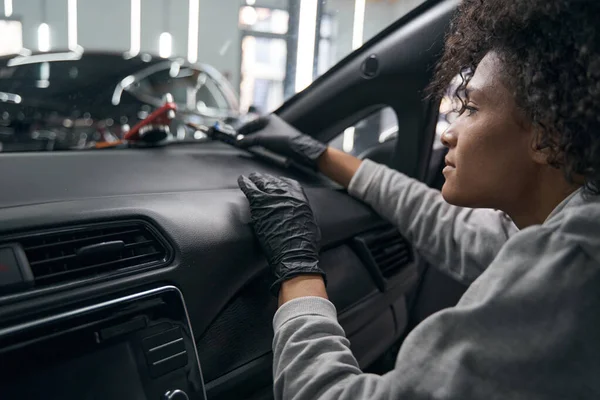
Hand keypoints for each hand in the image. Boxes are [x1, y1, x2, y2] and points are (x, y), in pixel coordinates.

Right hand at [236, 115, 326, 169]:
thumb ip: (248, 140)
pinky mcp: (280, 138)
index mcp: (267, 118)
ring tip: (246, 146)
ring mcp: (276, 130)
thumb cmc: (281, 140)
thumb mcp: (262, 139)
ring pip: (260, 135)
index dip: (241, 130)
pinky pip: (266, 140)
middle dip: (246, 135)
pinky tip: (258, 148)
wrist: (300, 148)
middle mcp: (272, 122)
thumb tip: (238, 141)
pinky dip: (260, 143)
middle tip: (239, 142)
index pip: (250, 124)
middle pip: (255, 129)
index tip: (234, 136)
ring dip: (253, 140)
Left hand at [238, 172, 325, 294]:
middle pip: (274, 182)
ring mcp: (272, 197)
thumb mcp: (310, 224)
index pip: (290, 184)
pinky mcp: (260, 203)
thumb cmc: (303, 245)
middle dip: (267, 180)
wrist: (294, 252)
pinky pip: (250, 188)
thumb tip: (300, 216)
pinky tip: (242, 180)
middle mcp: (287, 194)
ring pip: (262, 182)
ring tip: (250, 177)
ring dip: (256, 179)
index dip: (282, 183)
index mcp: (300, 199)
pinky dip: (245, 183)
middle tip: (260, 179)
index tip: (277, 182)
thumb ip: (302, 215)